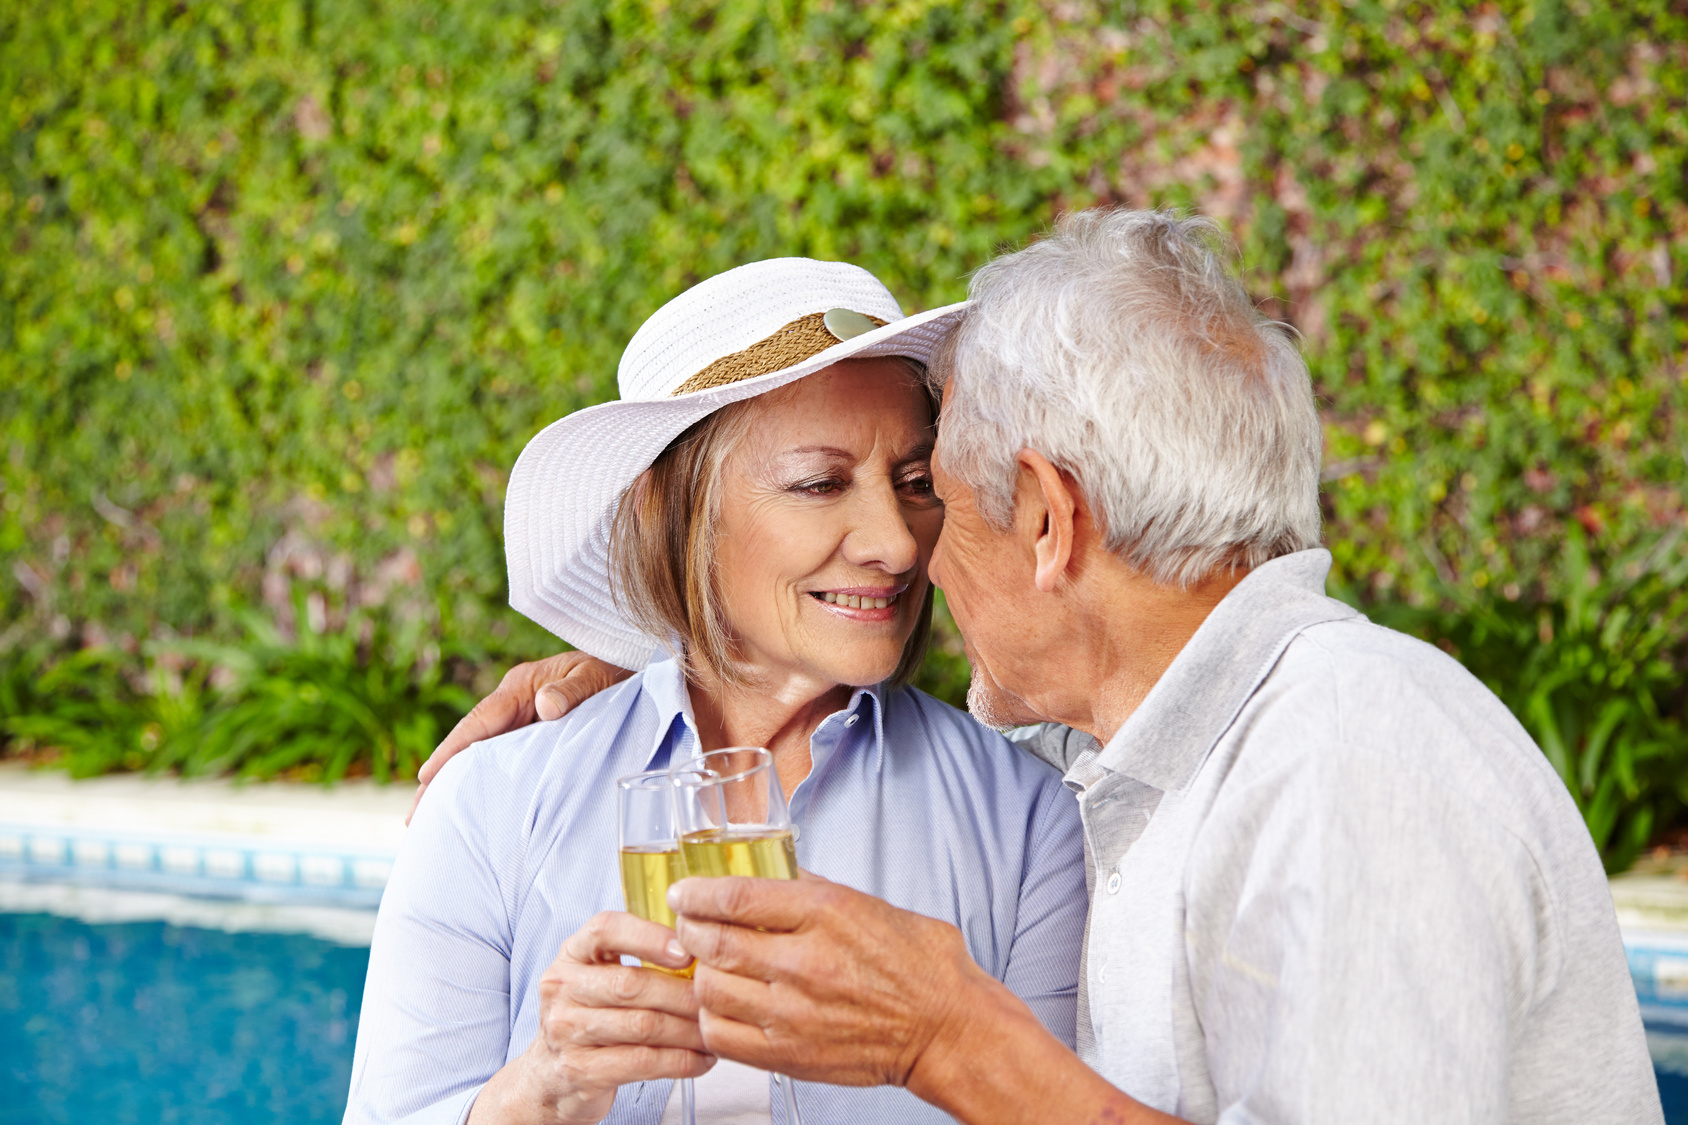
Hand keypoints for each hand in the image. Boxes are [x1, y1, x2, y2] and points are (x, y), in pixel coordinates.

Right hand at [409, 652, 631, 821]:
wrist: (628, 669)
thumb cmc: (612, 670)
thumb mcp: (595, 676)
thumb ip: (573, 690)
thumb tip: (546, 706)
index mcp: (520, 687)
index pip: (479, 722)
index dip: (451, 750)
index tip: (426, 777)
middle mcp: (512, 704)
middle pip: (468, 744)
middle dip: (440, 779)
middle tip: (415, 817)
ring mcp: (518, 720)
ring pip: (479, 756)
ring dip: (456, 786)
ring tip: (430, 822)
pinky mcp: (529, 735)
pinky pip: (499, 760)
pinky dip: (480, 782)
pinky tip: (470, 808)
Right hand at [468, 912, 711, 1124]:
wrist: (549, 1077)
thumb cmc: (591, 1016)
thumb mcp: (600, 976)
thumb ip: (639, 957)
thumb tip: (704, 946)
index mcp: (572, 954)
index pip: (606, 930)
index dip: (649, 936)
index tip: (689, 950)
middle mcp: (562, 988)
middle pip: (632, 983)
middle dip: (684, 992)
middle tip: (720, 998)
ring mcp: (566, 1031)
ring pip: (642, 1026)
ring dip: (689, 1030)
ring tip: (716, 1030)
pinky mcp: (580, 1071)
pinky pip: (641, 1063)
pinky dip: (679, 1061)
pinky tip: (702, 1059)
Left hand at [669, 875, 1177, 1124]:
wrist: (947, 1031)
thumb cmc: (919, 965)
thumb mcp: (870, 904)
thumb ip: (814, 889)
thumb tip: (768, 870)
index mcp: (828, 914)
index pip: (738, 896)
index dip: (698, 893)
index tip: (684, 892)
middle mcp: (807, 962)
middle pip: (715, 942)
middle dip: (689, 930)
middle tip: (687, 926)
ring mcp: (796, 1013)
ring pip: (712, 990)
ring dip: (699, 974)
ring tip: (705, 966)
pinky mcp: (791, 1054)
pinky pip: (723, 1036)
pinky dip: (711, 1019)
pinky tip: (722, 1008)